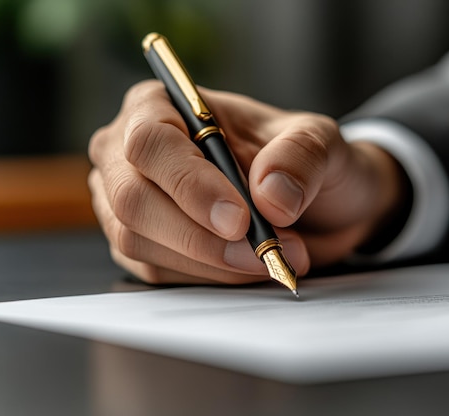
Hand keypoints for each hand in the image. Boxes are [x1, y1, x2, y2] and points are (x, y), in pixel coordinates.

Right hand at [88, 80, 407, 284]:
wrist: (311, 206)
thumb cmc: (301, 162)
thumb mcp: (317, 142)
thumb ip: (300, 157)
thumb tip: (270, 196)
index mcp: (162, 105)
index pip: (151, 142)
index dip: (190, 184)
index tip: (239, 219)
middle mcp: (131, 153)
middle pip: (133, 198)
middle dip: (199, 234)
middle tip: (261, 251)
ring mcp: (130, 201)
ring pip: (138, 241)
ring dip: (210, 260)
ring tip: (268, 257)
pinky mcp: (142, 244)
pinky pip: (156, 271)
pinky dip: (208, 276)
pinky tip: (245, 266)